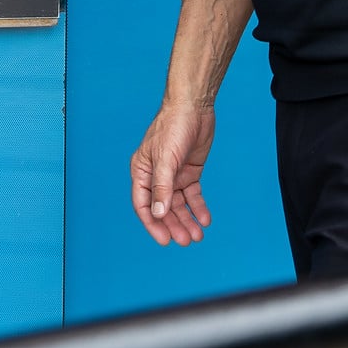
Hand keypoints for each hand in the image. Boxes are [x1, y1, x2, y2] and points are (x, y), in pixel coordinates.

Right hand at [130, 101, 215, 246]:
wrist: (194, 106)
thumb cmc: (173, 126)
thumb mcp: (166, 159)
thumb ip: (162, 187)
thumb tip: (158, 213)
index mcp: (142, 171)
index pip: (143, 204)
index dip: (153, 224)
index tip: (165, 240)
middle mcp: (156, 176)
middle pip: (163, 208)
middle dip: (174, 225)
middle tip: (186, 241)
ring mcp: (174, 174)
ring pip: (179, 204)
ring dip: (187, 220)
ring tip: (198, 235)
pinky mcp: (190, 171)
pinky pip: (193, 195)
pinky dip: (198, 207)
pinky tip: (205, 219)